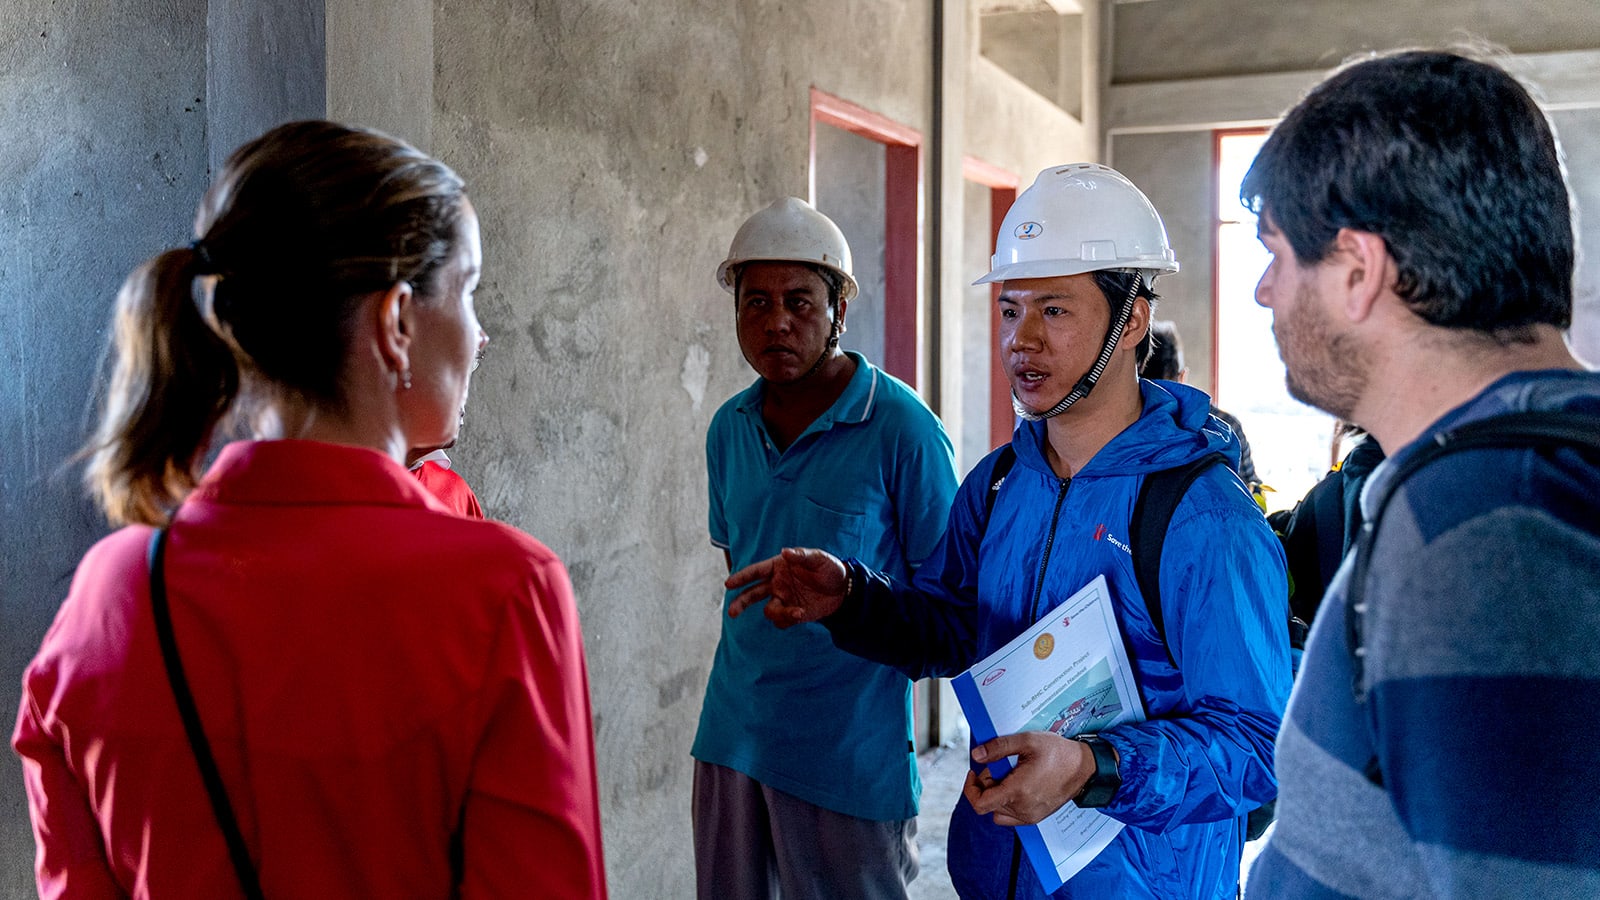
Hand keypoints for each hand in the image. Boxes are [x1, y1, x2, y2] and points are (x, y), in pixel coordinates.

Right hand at [724, 547, 847, 626]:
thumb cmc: (830, 569)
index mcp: (778, 567)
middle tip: (732, 612)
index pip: (755, 572)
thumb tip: (785, 552)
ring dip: (779, 613)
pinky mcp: (792, 614)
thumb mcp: (819, 559)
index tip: (729, 584)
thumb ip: (802, 555)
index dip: (741, 577)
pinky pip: (781, 621)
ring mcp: (784, 600)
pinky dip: (787, 619)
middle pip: (752, 594)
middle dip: (741, 603)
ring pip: (769, 610)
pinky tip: (802, 613)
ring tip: (797, 612)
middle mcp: (777, 584)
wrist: (844, 590)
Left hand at [962, 732, 1095, 826]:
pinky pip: (1011, 816)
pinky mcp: (1036, 817)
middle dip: (987, 784)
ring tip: (1009, 776)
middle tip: (1000, 766)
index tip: (974, 773)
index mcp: (1018, 791)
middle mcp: (1023, 809)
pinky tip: (1016, 786)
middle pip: (989, 803)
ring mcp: (1030, 816)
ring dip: (996, 795)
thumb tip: (976, 755)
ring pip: (998, 811)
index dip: (971, 789)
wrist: (1084, 768)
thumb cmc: (1059, 753)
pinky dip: (1007, 803)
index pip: (980, 804)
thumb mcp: (1027, 741)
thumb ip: (999, 748)